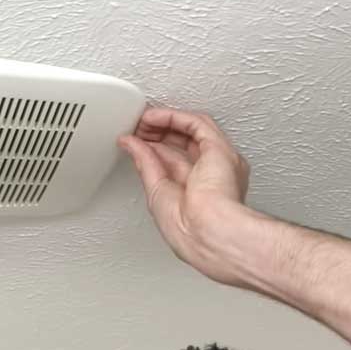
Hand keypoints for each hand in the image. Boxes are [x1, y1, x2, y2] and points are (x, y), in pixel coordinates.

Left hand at [117, 107, 253, 285]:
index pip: (173, 161)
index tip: (133, 142)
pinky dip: (174, 117)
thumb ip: (145, 164)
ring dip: (165, 121)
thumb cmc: (189, 230)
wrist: (206, 232)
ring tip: (143, 120)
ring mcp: (217, 161)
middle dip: (158, 133)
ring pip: (192, 129)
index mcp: (197, 192)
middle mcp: (210, 174)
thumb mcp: (157, 192)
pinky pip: (197, 123)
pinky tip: (154, 117)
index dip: (152, 149)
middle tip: (136, 129)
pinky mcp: (220, 149)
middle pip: (183, 143)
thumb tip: (130, 144)